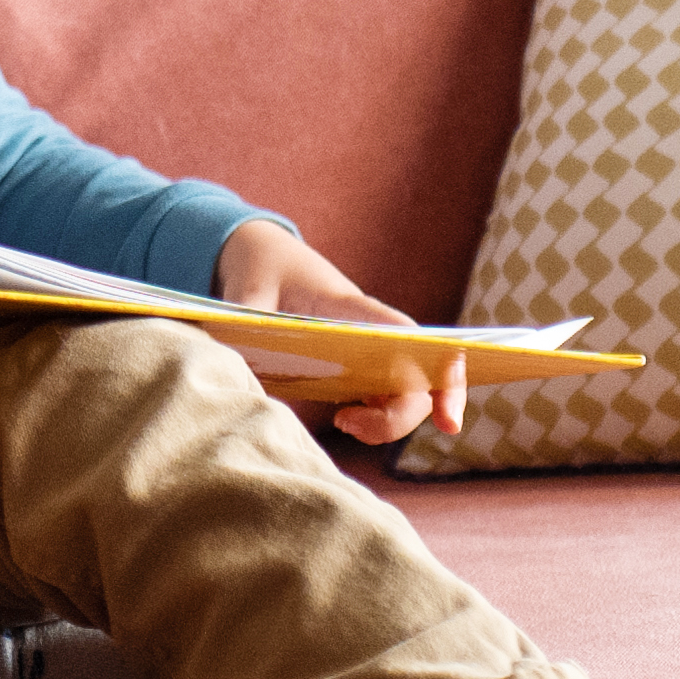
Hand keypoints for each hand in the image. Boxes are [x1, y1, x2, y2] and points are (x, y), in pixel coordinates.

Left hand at [214, 219, 463, 445]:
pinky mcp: (352, 368)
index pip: (416, 340)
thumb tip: (232, 353)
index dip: (444, 376)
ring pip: (401, 397)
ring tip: (341, 420)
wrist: (263, 256)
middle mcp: (374, 335)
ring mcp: (368, 354)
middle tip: (345, 422)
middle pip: (416, 383)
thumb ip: (245, 315)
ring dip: (385, 422)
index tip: (447, 419)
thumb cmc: (265, 266)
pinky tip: (344, 418)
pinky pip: (379, 399)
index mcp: (355, 309)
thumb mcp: (249, 285)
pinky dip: (374, 419)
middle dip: (399, 418)